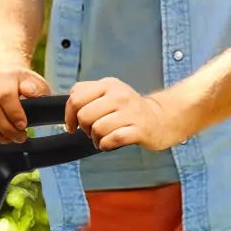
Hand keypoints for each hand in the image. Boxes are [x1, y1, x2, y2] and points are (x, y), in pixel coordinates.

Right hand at [0, 68, 48, 142]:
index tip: (22, 125)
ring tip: (2, 136)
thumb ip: (37, 89)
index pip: (5, 95)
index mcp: (2, 74)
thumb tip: (30, 91)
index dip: (14, 114)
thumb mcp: (34, 83)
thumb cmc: (17, 83)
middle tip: (16, 137)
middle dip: (5, 129)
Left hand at [66, 77, 191, 152]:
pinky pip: (112, 139)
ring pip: (97, 129)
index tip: (73, 125)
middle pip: (84, 115)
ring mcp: (131, 112)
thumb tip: (68, 110)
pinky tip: (110, 143)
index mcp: (108, 84)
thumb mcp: (108, 93)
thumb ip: (86, 95)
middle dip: (84, 128)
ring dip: (96, 139)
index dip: (69, 115)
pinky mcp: (140, 129)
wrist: (162, 118)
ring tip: (104, 138)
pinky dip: (106, 145)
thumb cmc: (129, 110)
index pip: (76, 98)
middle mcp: (120, 95)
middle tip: (93, 132)